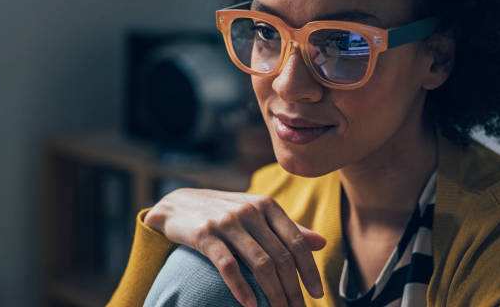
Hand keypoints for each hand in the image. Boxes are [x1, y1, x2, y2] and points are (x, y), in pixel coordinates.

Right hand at [144, 188, 325, 306]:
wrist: (178, 204)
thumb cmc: (224, 211)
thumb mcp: (256, 213)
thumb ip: (287, 228)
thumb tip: (322, 243)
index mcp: (266, 205)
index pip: (296, 241)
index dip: (309, 270)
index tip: (317, 293)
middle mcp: (250, 211)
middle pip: (280, 257)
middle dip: (293, 289)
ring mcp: (227, 222)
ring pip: (260, 264)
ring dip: (273, 294)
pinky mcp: (205, 234)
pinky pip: (228, 266)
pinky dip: (242, 289)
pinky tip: (251, 306)